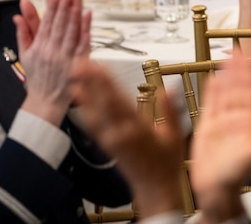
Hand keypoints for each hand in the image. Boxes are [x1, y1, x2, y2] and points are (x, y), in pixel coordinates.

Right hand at [14, 0, 91, 123]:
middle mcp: (52, 48)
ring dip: (75, 4)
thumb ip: (24, 31)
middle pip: (60, 15)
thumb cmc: (37, 78)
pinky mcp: (78, 63)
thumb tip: (19, 13)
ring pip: (71, 26)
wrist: (45, 103)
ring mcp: (66, 55)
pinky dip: (85, 27)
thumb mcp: (25, 54)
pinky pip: (82, 42)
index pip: (46, 14)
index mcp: (39, 44)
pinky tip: (87, 12)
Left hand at [71, 61, 185, 216]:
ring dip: (84, 93)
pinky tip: (78, 99)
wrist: (154, 188)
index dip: (105, 82)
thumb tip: (169, 88)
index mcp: (138, 129)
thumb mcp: (176, 135)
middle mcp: (120, 134)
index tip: (97, 65)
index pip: (118, 100)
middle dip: (91, 82)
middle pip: (102, 103)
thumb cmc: (167, 163)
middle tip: (79, 62)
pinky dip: (84, 110)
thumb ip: (171, 111)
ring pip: (94, 113)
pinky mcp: (106, 145)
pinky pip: (92, 126)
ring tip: (75, 75)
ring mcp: (111, 140)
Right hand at [190, 52, 250, 221]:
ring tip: (226, 59)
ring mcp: (222, 122)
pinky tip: (213, 79)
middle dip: (238, 70)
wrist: (216, 190)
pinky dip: (211, 92)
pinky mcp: (207, 128)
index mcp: (250, 122)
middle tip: (238, 50)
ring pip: (224, 93)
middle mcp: (237, 119)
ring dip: (226, 77)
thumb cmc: (237, 175)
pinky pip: (210, 105)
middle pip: (238, 88)